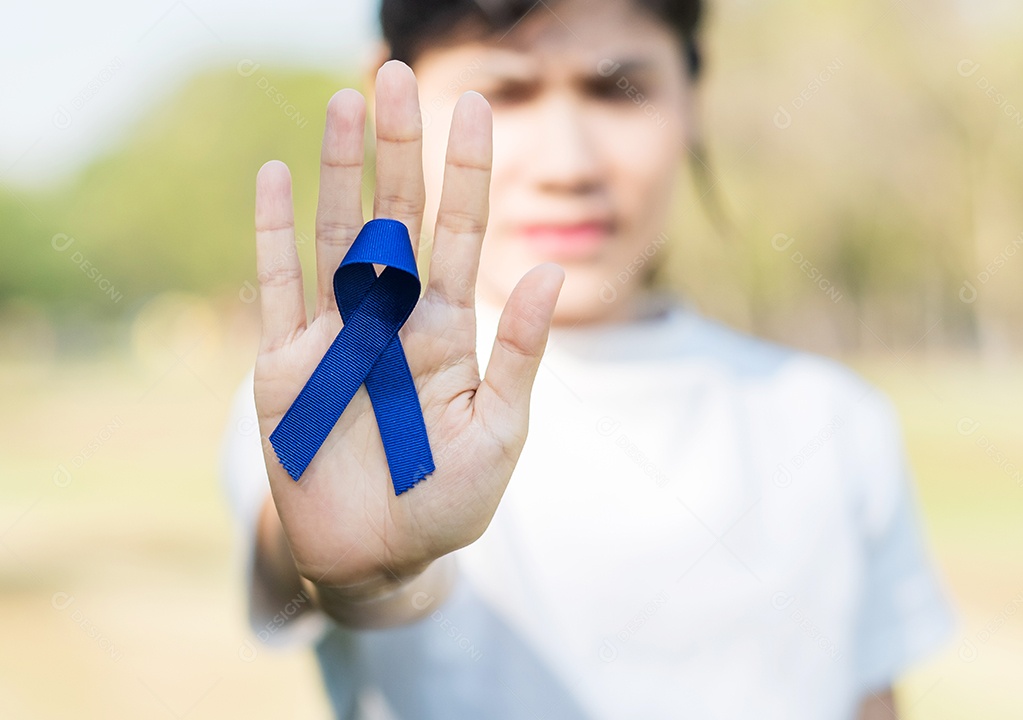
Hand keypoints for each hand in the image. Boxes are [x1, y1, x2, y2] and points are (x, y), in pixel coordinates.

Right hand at [252, 60, 563, 594]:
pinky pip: (277, 288)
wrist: (375, 556)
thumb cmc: (446, 499)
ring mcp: (335, 335)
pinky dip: (272, 235)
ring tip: (346, 104)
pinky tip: (275, 177)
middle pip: (395, 218)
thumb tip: (546, 273)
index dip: (466, 174)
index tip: (473, 108)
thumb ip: (517, 354)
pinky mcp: (283, 364)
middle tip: (398, 77)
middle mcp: (391, 318)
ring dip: (340, 172)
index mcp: (446, 330)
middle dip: (399, 150)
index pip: (461, 234)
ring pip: (337, 236)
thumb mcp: (497, 431)